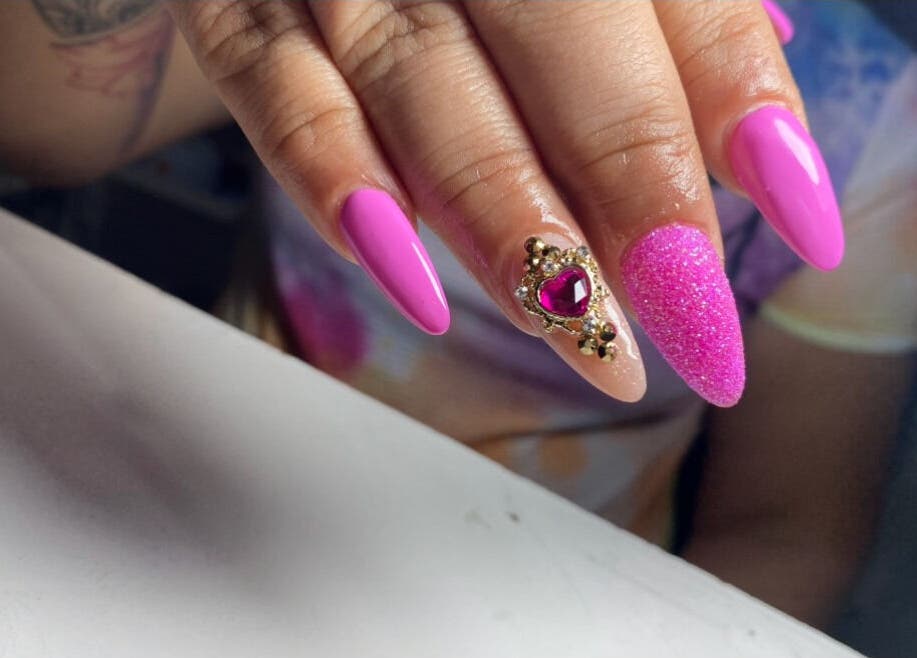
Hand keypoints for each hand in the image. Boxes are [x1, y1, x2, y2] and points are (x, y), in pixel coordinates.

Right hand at [166, 0, 842, 406]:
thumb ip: (677, 36)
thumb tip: (767, 161)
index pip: (683, 2)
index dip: (744, 111)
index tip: (803, 226)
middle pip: (564, 46)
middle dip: (637, 194)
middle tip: (692, 325)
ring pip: (429, 92)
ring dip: (513, 232)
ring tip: (590, 344)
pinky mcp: (236, 8)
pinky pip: (281, 101)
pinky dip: (342, 191)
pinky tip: (418, 289)